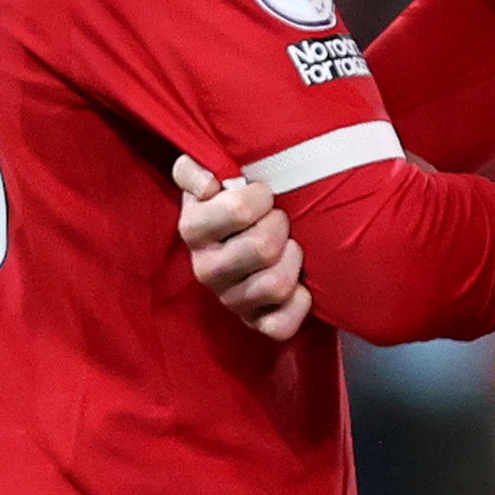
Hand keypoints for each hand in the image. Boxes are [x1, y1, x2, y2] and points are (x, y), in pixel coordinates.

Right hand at [171, 153, 313, 341]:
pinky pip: (282, 324)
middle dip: (281, 226)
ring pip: (276, 285)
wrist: (251, 236)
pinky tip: (300, 285)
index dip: (262, 197)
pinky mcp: (255, 324)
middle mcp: (206, 269)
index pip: (240, 210)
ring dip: (293, 260)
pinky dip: (299, 303)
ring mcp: (231, 300)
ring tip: (290, 247)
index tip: (263, 195)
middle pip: (263, 247)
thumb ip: (196, 169)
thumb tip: (207, 183)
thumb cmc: (237, 202)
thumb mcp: (212, 178)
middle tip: (281, 221)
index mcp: (194, 229)